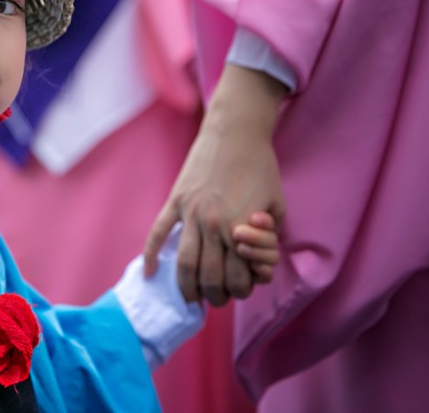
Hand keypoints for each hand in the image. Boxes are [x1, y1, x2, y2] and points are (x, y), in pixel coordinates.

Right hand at [143, 65, 286, 305]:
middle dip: (216, 295)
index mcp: (240, 227)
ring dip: (187, 287)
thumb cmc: (261, 167)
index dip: (243, 289)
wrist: (236, 132)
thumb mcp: (277, 205)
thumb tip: (255, 263)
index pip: (239, 277)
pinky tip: (151, 274)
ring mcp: (190, 212)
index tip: (243, 286)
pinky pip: (158, 233)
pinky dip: (150, 256)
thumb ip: (269, 238)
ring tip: (191, 296)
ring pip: (183, 263)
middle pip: (209, 277)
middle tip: (218, 297)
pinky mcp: (176, 200)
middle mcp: (212, 223)